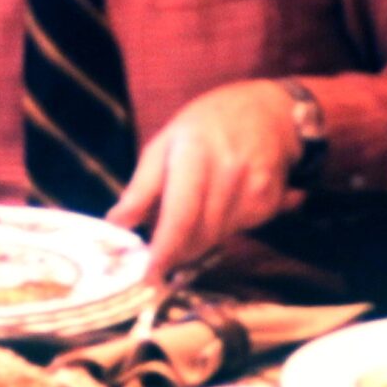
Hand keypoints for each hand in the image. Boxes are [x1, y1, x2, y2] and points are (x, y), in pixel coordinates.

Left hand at [107, 80, 305, 280]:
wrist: (268, 109)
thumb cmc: (207, 124)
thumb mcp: (165, 142)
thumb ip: (141, 186)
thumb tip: (116, 225)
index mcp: (194, 153)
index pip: (180, 217)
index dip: (164, 252)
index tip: (149, 276)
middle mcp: (228, 171)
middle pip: (199, 236)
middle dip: (177, 251)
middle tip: (163, 250)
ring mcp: (254, 187)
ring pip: (218, 238)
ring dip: (200, 238)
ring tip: (197, 210)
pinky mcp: (270, 201)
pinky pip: (239, 230)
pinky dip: (224, 227)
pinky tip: (223, 201)